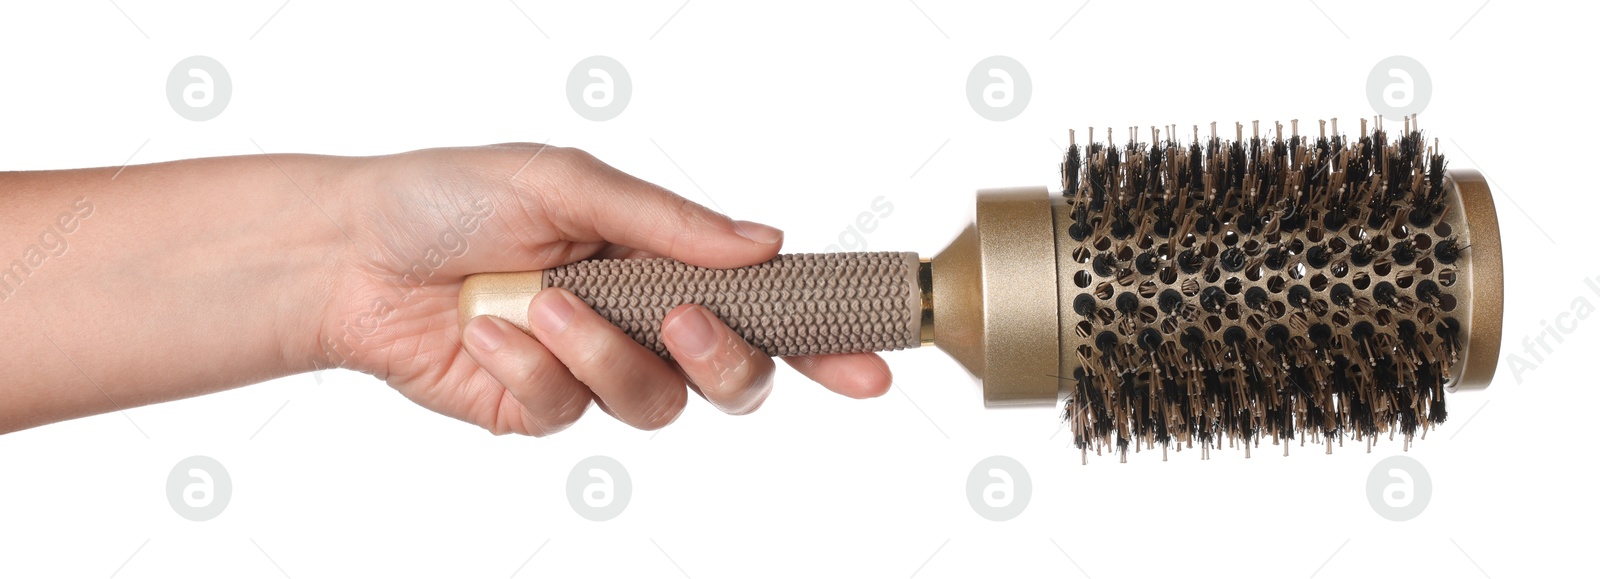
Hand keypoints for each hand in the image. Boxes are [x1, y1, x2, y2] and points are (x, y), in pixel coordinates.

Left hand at [316, 144, 892, 434]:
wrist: (352, 250)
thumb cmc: (455, 196)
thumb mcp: (569, 182)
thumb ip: (671, 224)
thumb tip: (767, 245)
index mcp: (663, 260)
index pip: (762, 306)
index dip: (823, 341)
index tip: (871, 363)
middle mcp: (641, 321)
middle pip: (733, 377)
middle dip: (722, 358)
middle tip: (681, 320)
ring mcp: (592, 371)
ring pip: (654, 403)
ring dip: (603, 354)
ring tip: (542, 304)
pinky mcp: (538, 410)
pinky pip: (567, 411)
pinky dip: (530, 367)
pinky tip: (488, 328)